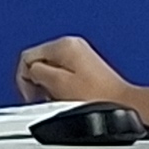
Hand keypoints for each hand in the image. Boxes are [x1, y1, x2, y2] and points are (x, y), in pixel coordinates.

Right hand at [16, 34, 136, 105]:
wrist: (123, 104)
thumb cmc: (98, 96)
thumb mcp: (57, 84)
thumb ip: (36, 72)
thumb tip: (30, 71)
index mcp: (64, 45)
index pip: (27, 57)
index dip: (25, 78)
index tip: (33, 95)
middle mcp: (72, 45)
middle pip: (38, 61)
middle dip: (38, 81)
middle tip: (46, 98)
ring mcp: (80, 54)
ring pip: (49, 68)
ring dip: (49, 85)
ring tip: (60, 98)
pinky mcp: (86, 65)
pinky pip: (62, 73)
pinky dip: (60, 85)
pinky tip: (68, 96)